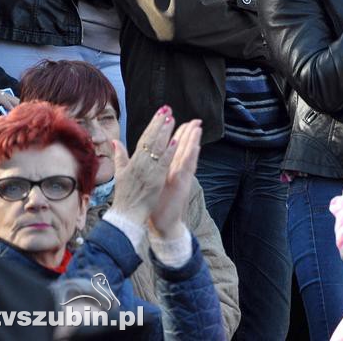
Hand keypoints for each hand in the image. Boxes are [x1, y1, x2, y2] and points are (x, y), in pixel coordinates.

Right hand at [109, 107, 178, 226]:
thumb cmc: (125, 195)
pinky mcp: (155, 179)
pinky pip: (163, 163)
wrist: (126, 215)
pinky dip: (168, 152)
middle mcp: (139, 163)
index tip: (160, 112)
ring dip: (164, 133)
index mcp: (132, 161)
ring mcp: (147, 171)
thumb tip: (114, 141)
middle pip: (150, 139)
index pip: (143, 138)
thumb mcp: (119, 174)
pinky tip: (175, 141)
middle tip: (167, 108)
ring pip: (157, 148)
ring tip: (172, 118)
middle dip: (159, 123)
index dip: (152, 124)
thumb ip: (119, 156)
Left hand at [148, 119, 202, 239]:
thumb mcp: (152, 183)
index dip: (176, 134)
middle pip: (184, 149)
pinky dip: (192, 157)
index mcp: (168, 169)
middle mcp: (177, 171)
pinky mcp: (182, 183)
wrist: (162, 222)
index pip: (173, 148)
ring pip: (188, 155)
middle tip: (195, 120)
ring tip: (198, 128)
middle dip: (189, 134)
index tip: (177, 121)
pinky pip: (188, 168)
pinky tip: (196, 147)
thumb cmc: (156, 203)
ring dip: (193, 141)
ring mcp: (181, 176)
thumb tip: (145, 159)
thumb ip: (150, 169)